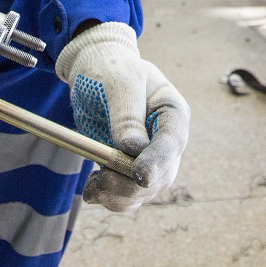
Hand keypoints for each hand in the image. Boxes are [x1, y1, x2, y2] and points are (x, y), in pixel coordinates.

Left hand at [55, 22, 189, 211]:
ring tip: (92, 188)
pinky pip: (128, 193)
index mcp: (173, 113)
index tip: (140, 175)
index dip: (158, 162)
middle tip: (100, 182)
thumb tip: (134, 149)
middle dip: (131, 184)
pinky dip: (111, 198)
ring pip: (144, 191)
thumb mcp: (119, 82)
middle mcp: (167, 139)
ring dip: (119, 196)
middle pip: (161, 174)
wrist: (96, 70)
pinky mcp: (131, 167)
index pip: (172, 143)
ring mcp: (151, 156)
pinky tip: (92, 189)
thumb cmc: (111, 68)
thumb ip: (127, 114)